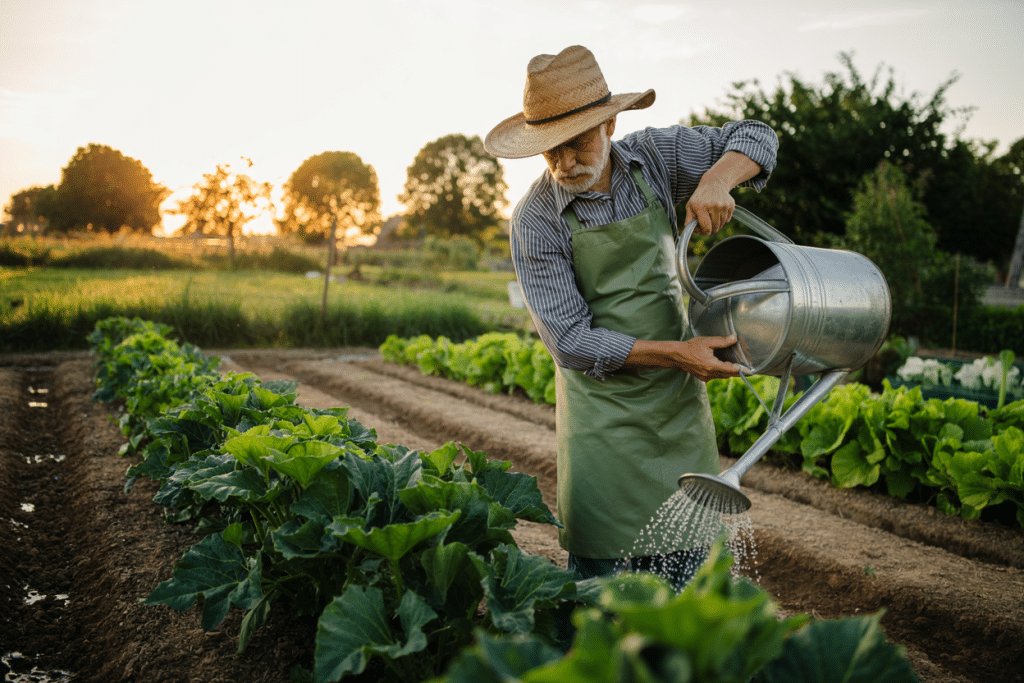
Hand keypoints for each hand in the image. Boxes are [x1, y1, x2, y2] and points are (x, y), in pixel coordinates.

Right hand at [625, 336, 742, 381]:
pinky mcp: (703, 378)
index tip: (751, 370)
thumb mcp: (707, 341)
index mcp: (712, 366)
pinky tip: (721, 365)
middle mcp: (710, 374)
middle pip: (729, 375)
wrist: (677, 356)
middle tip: (746, 367)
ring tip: (736, 365)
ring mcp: (706, 377)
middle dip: (737, 371)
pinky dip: (721, 372)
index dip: (742, 370)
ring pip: (722, 376)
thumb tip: (734, 338)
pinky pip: (716, 376)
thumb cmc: (691, 347)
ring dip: (729, 371)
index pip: (732, 370)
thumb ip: (722, 341)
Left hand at [684, 179, 735, 235]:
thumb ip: (689, 218)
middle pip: (715, 228)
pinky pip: (727, 220)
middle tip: (706, 224)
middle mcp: (714, 206)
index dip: (703, 232)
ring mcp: (724, 206)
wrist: (714, 183)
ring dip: (716, 224)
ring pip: (721, 225)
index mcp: (701, 207)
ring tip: (711, 217)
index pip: (706, 228)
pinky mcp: (731, 205)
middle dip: (710, 229)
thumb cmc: (700, 196)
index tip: (701, 230)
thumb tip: (688, 230)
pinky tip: (717, 212)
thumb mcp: (690, 205)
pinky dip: (722, 220)